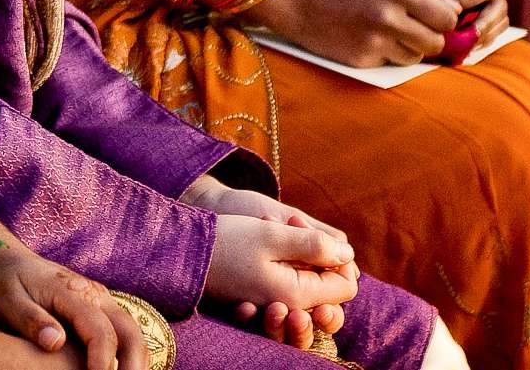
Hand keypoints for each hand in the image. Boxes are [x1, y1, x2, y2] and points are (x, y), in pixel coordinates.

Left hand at [0, 238, 146, 369]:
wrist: (3, 257)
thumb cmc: (2, 280)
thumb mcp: (7, 299)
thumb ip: (31, 320)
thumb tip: (56, 343)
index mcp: (72, 291)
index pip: (99, 330)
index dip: (103, 360)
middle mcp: (94, 293)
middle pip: (129, 331)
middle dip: (135, 365)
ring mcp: (99, 299)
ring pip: (131, 332)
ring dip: (136, 361)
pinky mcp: (98, 308)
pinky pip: (122, 332)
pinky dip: (128, 354)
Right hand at [202, 209, 358, 345]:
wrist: (181, 250)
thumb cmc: (224, 241)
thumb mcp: (272, 234)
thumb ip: (315, 244)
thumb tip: (348, 254)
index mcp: (296, 296)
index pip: (346, 286)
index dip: (338, 256)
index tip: (307, 232)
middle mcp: (288, 305)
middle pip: (327, 282)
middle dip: (316, 249)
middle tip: (288, 224)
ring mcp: (274, 300)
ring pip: (306, 275)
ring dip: (297, 248)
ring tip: (271, 224)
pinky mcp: (261, 293)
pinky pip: (287, 276)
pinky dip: (281, 255)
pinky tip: (260, 234)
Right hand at [247, 0, 460, 67]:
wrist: (298, 0)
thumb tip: (454, 9)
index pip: (446, 18)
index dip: (445, 18)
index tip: (435, 16)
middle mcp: (389, 18)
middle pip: (436, 42)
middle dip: (430, 36)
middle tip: (415, 27)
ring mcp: (375, 42)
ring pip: (416, 57)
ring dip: (410, 47)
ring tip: (390, 32)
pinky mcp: (363, 61)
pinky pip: (392, 63)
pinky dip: (387, 54)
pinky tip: (370, 38)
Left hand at [430, 0, 509, 47]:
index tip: (451, 7)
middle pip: (499, 5)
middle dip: (485, 23)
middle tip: (467, 37)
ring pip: (499, 18)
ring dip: (486, 34)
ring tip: (468, 46)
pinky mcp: (479, 5)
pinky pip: (491, 25)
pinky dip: (483, 37)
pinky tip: (467, 46)